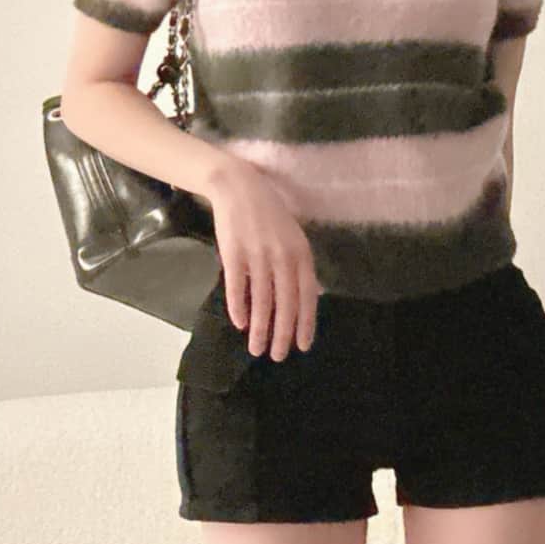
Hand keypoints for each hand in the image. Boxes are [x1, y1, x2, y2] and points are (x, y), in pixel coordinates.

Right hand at [204, 160, 323, 359]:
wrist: (239, 187)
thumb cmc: (269, 216)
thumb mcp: (294, 238)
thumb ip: (300, 267)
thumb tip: (309, 298)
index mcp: (301, 254)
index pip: (307, 296)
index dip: (305, 323)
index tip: (302, 346)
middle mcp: (283, 256)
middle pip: (286, 304)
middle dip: (283, 334)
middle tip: (279, 356)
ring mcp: (258, 255)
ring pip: (262, 301)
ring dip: (260, 329)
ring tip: (256, 349)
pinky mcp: (234, 252)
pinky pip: (238, 286)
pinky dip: (239, 307)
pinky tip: (239, 323)